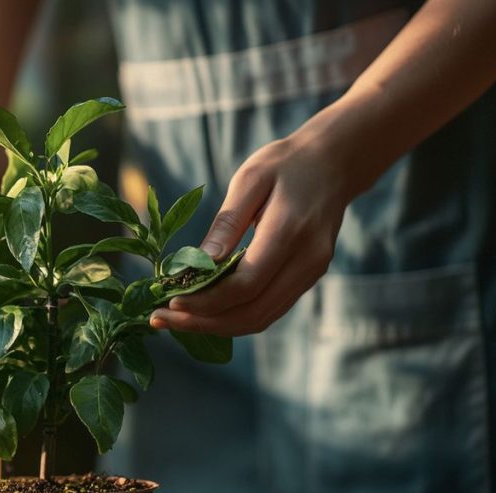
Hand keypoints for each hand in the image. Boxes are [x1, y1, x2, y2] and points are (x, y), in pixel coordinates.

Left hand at [150, 130, 357, 335]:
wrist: (334, 163)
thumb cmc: (286, 164)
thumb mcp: (251, 179)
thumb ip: (227, 223)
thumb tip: (200, 263)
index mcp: (291, 232)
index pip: (246, 285)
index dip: (206, 300)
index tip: (170, 301)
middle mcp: (307, 260)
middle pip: (252, 312)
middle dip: (203, 322)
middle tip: (161, 319)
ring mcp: (311, 273)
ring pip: (261, 318)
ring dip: (216, 326)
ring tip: (177, 321)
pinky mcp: (307, 278)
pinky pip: (268, 310)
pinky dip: (234, 317)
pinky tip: (204, 312)